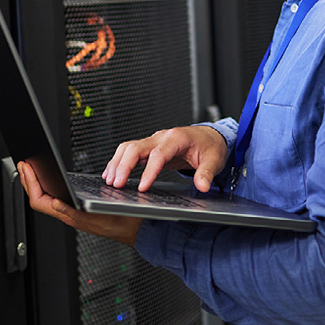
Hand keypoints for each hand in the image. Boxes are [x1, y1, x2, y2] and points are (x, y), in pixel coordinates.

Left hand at [17, 160, 141, 246]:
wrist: (135, 228)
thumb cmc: (122, 223)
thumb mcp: (99, 215)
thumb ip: (73, 213)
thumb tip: (54, 203)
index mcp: (70, 216)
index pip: (40, 200)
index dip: (31, 184)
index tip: (27, 168)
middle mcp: (68, 215)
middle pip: (39, 198)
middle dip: (28, 181)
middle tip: (23, 164)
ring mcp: (72, 213)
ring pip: (46, 199)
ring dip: (36, 183)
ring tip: (31, 169)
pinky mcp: (77, 210)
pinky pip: (56, 198)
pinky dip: (47, 187)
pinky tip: (48, 181)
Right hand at [102, 125, 228, 193]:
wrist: (209, 136)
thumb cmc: (210, 146)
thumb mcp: (214, 160)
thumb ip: (206, 173)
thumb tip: (202, 186)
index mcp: (177, 138)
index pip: (158, 154)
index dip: (149, 171)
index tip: (142, 188)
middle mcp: (162, 137)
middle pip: (135, 147)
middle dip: (123, 165)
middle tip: (116, 184)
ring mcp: (154, 140)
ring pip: (128, 147)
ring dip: (117, 163)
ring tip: (110, 180)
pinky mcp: (150, 147)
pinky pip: (130, 151)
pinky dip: (119, 161)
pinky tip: (112, 173)